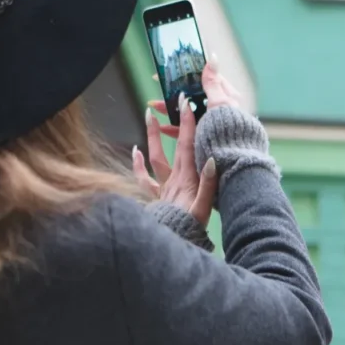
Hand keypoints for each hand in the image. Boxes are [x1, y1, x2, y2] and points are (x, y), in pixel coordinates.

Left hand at [132, 93, 217, 226]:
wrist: (174, 244)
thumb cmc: (191, 228)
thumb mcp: (206, 207)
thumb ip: (209, 184)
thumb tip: (210, 159)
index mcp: (189, 178)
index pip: (188, 144)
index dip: (188, 122)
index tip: (186, 102)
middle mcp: (176, 179)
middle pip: (174, 145)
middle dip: (177, 121)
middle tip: (175, 100)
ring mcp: (165, 187)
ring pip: (156, 157)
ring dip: (153, 136)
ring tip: (149, 117)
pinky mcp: (158, 197)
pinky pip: (144, 179)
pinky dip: (138, 164)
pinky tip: (135, 151)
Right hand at [148, 58, 244, 137]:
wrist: (233, 159)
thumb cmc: (229, 129)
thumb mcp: (219, 102)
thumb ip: (213, 83)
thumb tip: (213, 57)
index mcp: (226, 96)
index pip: (205, 79)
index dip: (188, 74)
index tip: (170, 72)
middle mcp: (219, 109)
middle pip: (194, 97)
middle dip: (174, 95)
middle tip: (158, 91)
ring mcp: (212, 123)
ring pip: (188, 113)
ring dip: (171, 110)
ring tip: (154, 107)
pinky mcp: (205, 137)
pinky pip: (187, 130)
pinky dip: (175, 128)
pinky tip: (161, 128)